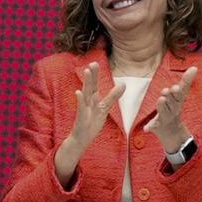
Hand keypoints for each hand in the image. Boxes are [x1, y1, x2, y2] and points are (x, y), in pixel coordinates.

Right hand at [53, 62, 124, 187]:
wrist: (81, 139)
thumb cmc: (91, 124)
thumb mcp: (104, 109)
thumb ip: (113, 96)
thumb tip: (123, 84)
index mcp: (93, 99)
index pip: (95, 85)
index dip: (96, 74)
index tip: (96, 62)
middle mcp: (87, 102)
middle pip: (90, 86)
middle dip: (92, 75)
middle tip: (93, 63)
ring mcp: (83, 109)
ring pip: (85, 94)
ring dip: (86, 83)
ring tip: (87, 72)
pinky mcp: (80, 118)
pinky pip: (80, 108)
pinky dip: (80, 100)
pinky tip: (78, 92)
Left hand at [144, 66, 196, 151]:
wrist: (173, 133)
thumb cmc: (174, 109)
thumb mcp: (181, 96)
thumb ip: (186, 82)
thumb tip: (194, 67)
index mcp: (178, 102)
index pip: (181, 94)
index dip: (179, 90)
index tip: (177, 86)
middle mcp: (173, 110)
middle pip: (173, 103)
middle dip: (171, 96)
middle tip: (167, 90)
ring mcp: (165, 118)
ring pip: (163, 112)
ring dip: (162, 106)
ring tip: (161, 99)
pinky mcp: (157, 125)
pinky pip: (154, 126)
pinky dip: (150, 127)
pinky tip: (146, 128)